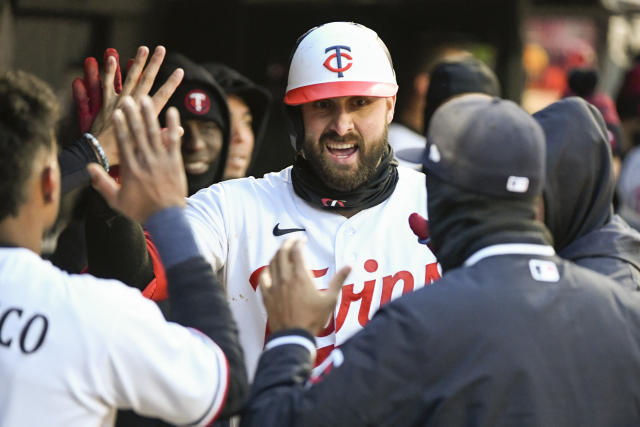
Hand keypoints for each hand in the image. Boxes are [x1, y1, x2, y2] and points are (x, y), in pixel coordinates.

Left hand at [73, 46, 183, 165]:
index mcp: (146, 117)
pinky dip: (109, 72)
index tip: (180, 71)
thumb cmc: (127, 153)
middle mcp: (133, 106)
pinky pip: (106, 86)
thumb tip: (182, 130)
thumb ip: (167, 138)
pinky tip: (112, 59)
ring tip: (143, 48)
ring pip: (129, 79)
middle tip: (162, 49)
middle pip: (146, 81)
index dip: (171, 83)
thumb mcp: (151, 149)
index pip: (162, 96)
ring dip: (136, 63)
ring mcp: (119, 103)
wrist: (100, 155)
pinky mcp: (105, 104)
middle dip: (155, 65)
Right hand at [87, 96, 186, 223]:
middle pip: (138, 134)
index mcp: (131, 170)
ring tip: (146, 100)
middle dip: (133, 115)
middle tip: (129, 99)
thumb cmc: (141, 210)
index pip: (124, 144)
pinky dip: (173, 126)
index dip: (120, 127)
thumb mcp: (116, 201)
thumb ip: (102, 183)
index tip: (116, 113)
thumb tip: (89, 167)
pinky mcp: (175, 163)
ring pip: (154, 134)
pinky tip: (173, 112)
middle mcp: (145, 162)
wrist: (167, 218)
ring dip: (150, 116)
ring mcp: (161, 161)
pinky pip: (174, 142)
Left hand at [259, 239, 350, 334]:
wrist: (294, 336)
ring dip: (277, 253)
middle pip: (282, 252)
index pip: (297, 251)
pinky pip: (263, 277)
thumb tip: (349, 266)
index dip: (299, 242)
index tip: (303, 239)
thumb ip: (338, 281)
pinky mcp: (267, 295)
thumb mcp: (330, 300)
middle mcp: (285, 278)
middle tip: (292, 239)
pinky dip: (267, 269)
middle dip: (287, 242)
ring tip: (283, 251)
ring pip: (272, 262)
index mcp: (301, 276)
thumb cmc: (313, 319)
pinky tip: (270, 269)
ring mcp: (274, 286)